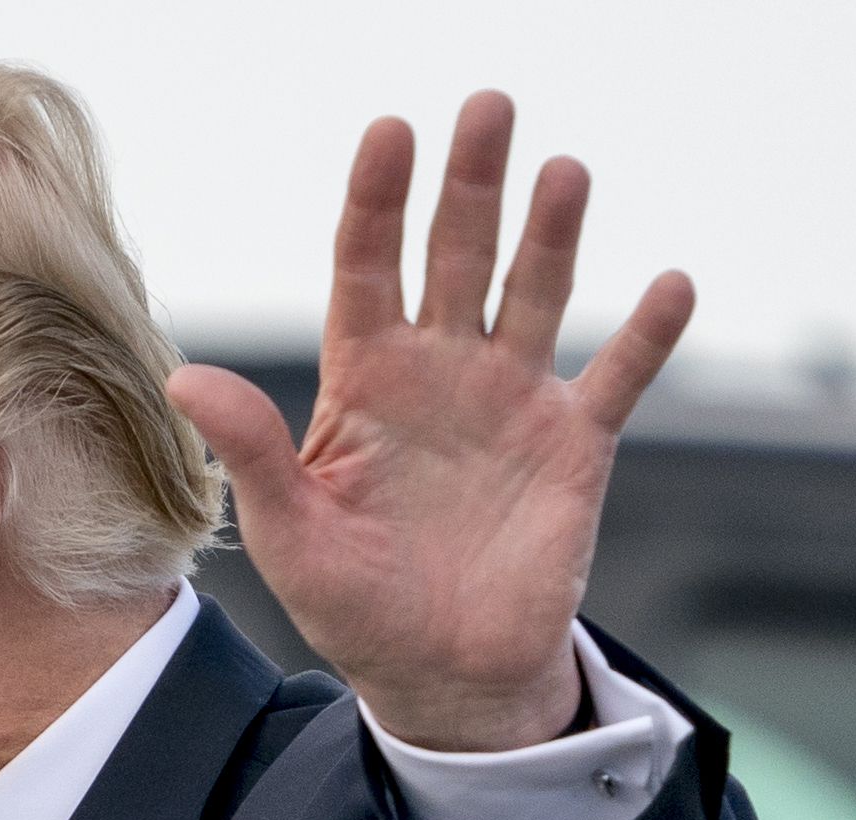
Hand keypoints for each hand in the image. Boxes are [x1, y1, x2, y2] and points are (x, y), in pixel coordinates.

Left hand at [167, 91, 693, 751]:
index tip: (388, 132)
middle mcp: (438, 373)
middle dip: (469, 185)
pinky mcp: (573, 447)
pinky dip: (647, 335)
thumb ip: (251, 449)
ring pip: (534, 294)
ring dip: (552, 234)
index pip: (365, 269)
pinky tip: (672, 284)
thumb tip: (183, 376)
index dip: (375, 202)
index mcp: (363, 381)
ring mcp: (509, 402)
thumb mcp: (289, 530)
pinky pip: (616, 378)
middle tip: (485, 107)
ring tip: (562, 172)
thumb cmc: (352, 604)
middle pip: (454, 256)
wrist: (440, 675)